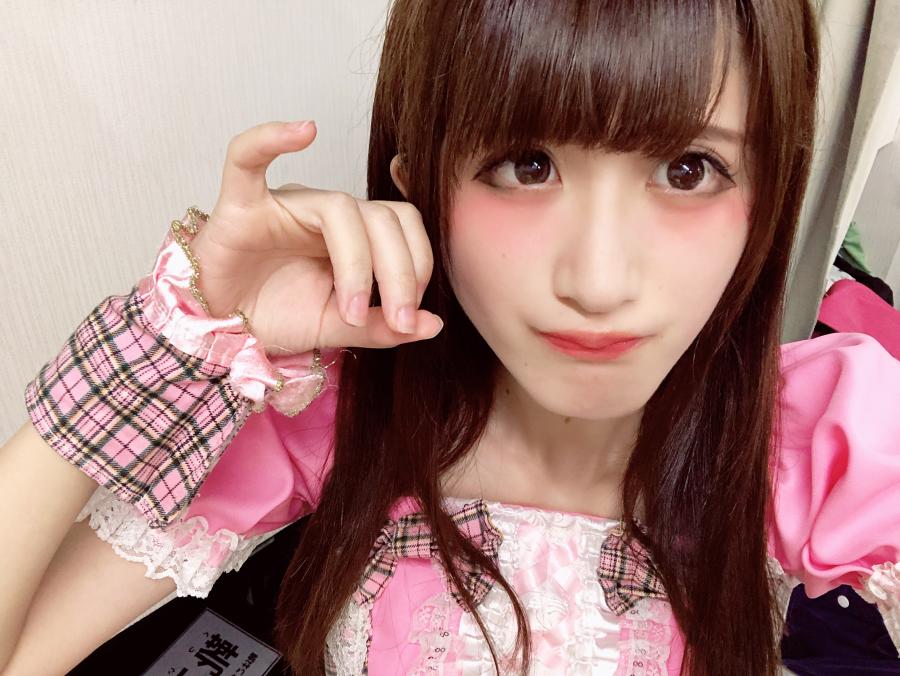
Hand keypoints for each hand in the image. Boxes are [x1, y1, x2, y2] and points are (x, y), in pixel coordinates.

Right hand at [190, 120, 441, 354]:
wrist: (219, 329)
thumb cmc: (273, 316)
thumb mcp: (336, 329)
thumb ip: (381, 328)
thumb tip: (433, 325)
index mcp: (353, 236)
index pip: (402, 227)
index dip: (417, 266)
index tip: (410, 317)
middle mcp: (325, 214)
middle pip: (381, 217)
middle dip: (398, 272)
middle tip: (397, 319)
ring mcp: (285, 205)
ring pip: (339, 207)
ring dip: (357, 263)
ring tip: (350, 311)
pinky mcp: (240, 205)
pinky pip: (247, 158)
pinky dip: (270, 139)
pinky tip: (304, 131)